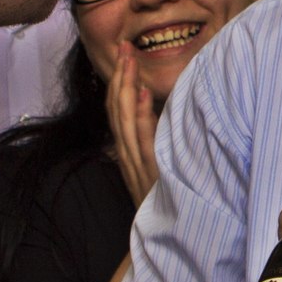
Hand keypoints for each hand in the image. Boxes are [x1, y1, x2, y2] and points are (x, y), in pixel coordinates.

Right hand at [108, 47, 160, 205]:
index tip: (123, 55)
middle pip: (116, 108)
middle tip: (124, 47)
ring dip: (126, 87)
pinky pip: (143, 140)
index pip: (116, 108)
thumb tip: (149, 107)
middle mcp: (127, 153)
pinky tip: (144, 97)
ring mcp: (136, 162)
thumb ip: (148, 136)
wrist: (165, 234)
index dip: (118, 80)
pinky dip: (142, 117)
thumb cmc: (162, 198)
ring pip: (124, 119)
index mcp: (126, 149)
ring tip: (129, 62)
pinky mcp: (149, 171)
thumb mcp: (152, 164)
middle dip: (119, 75)